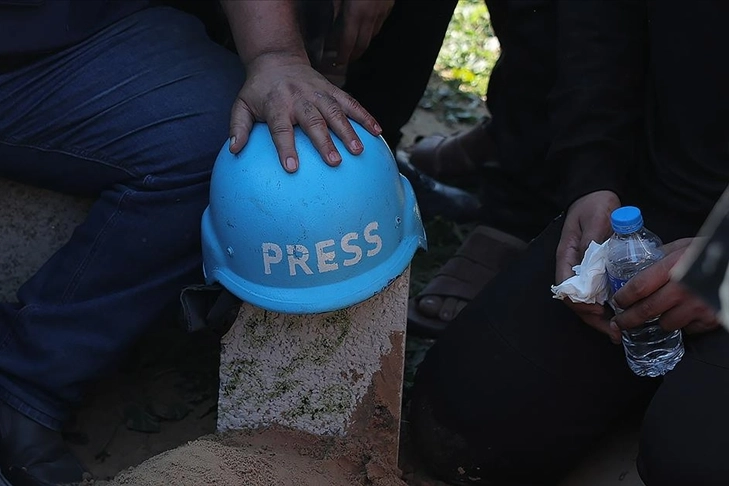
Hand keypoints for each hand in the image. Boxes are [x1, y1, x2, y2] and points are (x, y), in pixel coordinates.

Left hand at [229, 53, 381, 172]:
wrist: (277, 59)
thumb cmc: (258, 90)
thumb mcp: (241, 104)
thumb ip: (238, 127)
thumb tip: (234, 150)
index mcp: (276, 104)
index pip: (280, 128)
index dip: (285, 147)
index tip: (292, 168)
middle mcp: (299, 98)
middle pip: (313, 120)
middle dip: (324, 141)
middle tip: (334, 162)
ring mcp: (319, 93)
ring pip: (336, 111)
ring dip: (348, 130)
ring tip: (358, 150)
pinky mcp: (332, 90)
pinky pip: (351, 102)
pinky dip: (365, 115)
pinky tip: (377, 131)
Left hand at [335, 0, 393, 63]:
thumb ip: (337, 6)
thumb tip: (334, 18)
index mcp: (355, 13)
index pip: (348, 42)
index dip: (343, 55)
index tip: (338, 63)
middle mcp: (369, 16)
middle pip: (363, 44)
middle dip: (355, 55)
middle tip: (348, 59)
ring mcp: (381, 12)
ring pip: (374, 34)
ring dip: (364, 42)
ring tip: (356, 45)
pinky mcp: (389, 6)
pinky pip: (381, 22)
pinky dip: (373, 29)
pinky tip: (368, 27)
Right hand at [555, 190, 621, 340]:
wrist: (597, 195)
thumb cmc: (593, 205)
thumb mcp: (595, 220)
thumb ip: (592, 241)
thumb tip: (590, 266)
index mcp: (566, 256)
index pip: (567, 287)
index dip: (580, 303)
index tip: (599, 311)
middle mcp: (572, 267)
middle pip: (576, 300)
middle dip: (593, 318)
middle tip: (614, 331)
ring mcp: (583, 269)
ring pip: (587, 300)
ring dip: (601, 316)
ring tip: (618, 329)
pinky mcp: (596, 269)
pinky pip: (598, 292)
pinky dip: (608, 305)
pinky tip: (622, 313)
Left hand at [612, 237, 720, 334]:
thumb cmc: (711, 252)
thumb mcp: (684, 246)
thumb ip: (660, 255)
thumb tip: (635, 262)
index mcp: (673, 267)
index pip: (639, 287)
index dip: (623, 297)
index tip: (617, 302)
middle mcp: (684, 289)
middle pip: (647, 310)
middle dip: (628, 319)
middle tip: (620, 322)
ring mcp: (698, 306)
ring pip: (666, 324)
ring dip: (659, 320)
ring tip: (659, 313)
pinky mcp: (711, 319)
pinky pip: (688, 329)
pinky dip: (683, 324)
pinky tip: (684, 314)